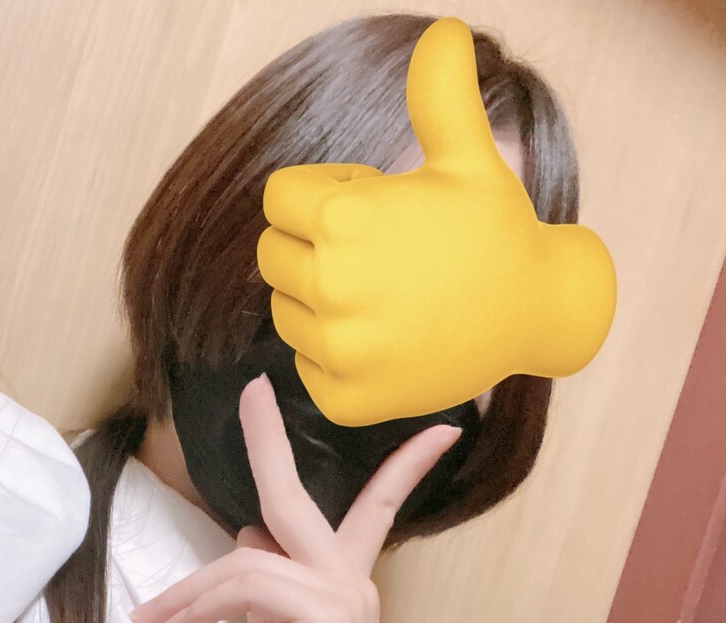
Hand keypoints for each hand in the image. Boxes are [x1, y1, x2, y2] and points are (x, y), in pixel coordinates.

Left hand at [129, 374, 460, 622]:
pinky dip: (203, 602)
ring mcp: (342, 595)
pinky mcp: (324, 616)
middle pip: (295, 498)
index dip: (402, 468)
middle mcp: (349, 578)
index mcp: (343, 580)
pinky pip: (248, 583)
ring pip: (248, 554)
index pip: (377, 509)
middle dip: (269, 441)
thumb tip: (247, 533)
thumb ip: (264, 582)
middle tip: (253, 392)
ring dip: (192, 587)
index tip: (439, 431)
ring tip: (158, 618)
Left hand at [256, 16, 615, 426]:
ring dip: (321, 300)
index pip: (278, 200)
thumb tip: (444, 31)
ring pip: (285, 311)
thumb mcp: (467, 157)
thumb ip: (438, 95)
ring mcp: (336, 351)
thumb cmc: (496, 230)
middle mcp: (329, 287)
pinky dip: (334, 355)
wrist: (535, 315)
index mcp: (342, 221)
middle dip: (315, 245)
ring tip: (383, 295)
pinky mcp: (343, 400)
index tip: (372, 208)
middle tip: (380, 253)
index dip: (325, 196)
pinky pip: (305, 365)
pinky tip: (386, 340)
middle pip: (273, 254)